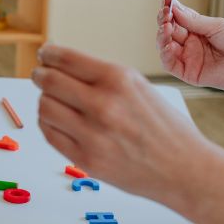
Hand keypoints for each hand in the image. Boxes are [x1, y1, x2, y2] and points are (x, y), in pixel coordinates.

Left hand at [34, 43, 214, 207]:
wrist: (184, 169)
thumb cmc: (163, 126)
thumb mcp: (138, 86)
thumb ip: (101, 76)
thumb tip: (59, 63)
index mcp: (118, 79)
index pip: (64, 58)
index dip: (47, 54)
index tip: (43, 54)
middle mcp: (103, 104)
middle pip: (48, 81)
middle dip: (40, 75)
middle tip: (40, 75)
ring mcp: (92, 134)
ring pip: (44, 107)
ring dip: (45, 101)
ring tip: (54, 102)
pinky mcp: (85, 159)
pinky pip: (50, 134)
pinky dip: (49, 124)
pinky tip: (59, 121)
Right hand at [157, 0, 223, 95]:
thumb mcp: (216, 26)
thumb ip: (193, 20)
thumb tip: (174, 7)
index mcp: (199, 31)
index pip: (178, 20)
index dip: (170, 10)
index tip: (166, 0)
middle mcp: (192, 45)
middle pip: (169, 32)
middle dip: (164, 22)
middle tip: (165, 14)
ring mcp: (190, 59)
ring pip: (165, 47)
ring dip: (162, 36)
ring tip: (167, 27)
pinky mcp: (190, 74)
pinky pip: (171, 64)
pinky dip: (165, 55)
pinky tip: (169, 45)